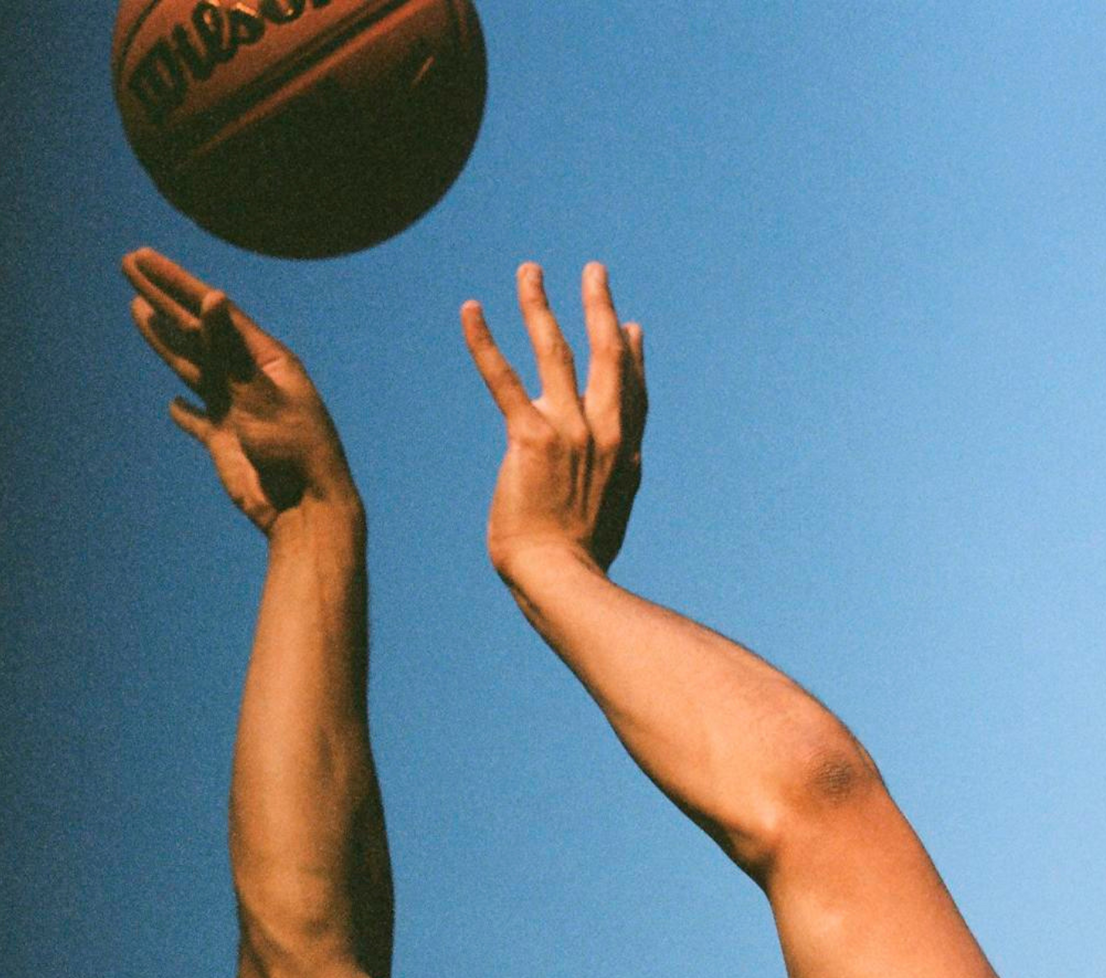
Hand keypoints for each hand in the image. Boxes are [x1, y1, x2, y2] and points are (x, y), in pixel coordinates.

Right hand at [123, 247, 358, 536]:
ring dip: (164, 338)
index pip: (210, 309)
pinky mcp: (227, 443)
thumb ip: (229, 349)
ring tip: (138, 309)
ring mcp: (235, 409)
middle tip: (128, 264)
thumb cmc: (294, 449)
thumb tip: (212, 298)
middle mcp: (248, 378)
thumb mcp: (258, 393)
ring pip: (192, 365)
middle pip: (196, 328)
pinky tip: (173, 404)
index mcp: (263, 358)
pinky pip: (199, 421)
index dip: (173, 282)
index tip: (140, 258)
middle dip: (162, 297)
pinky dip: (184, 412)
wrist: (306, 510)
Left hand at [462, 261, 646, 581]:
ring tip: (529, 271)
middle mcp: (604, 432)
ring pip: (554, 352)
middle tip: (594, 271)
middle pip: (606, 353)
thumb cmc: (580, 560)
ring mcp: (570, 431)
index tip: (631, 325)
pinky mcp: (530, 439)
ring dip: (540, 305)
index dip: (633, 355)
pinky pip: (503, 378)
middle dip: (598, 306)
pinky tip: (471, 309)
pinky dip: (484, 342)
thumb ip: (612, 478)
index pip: (633, 391)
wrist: (562, 579)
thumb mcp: (610, 512)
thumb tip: (617, 465)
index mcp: (626, 452)